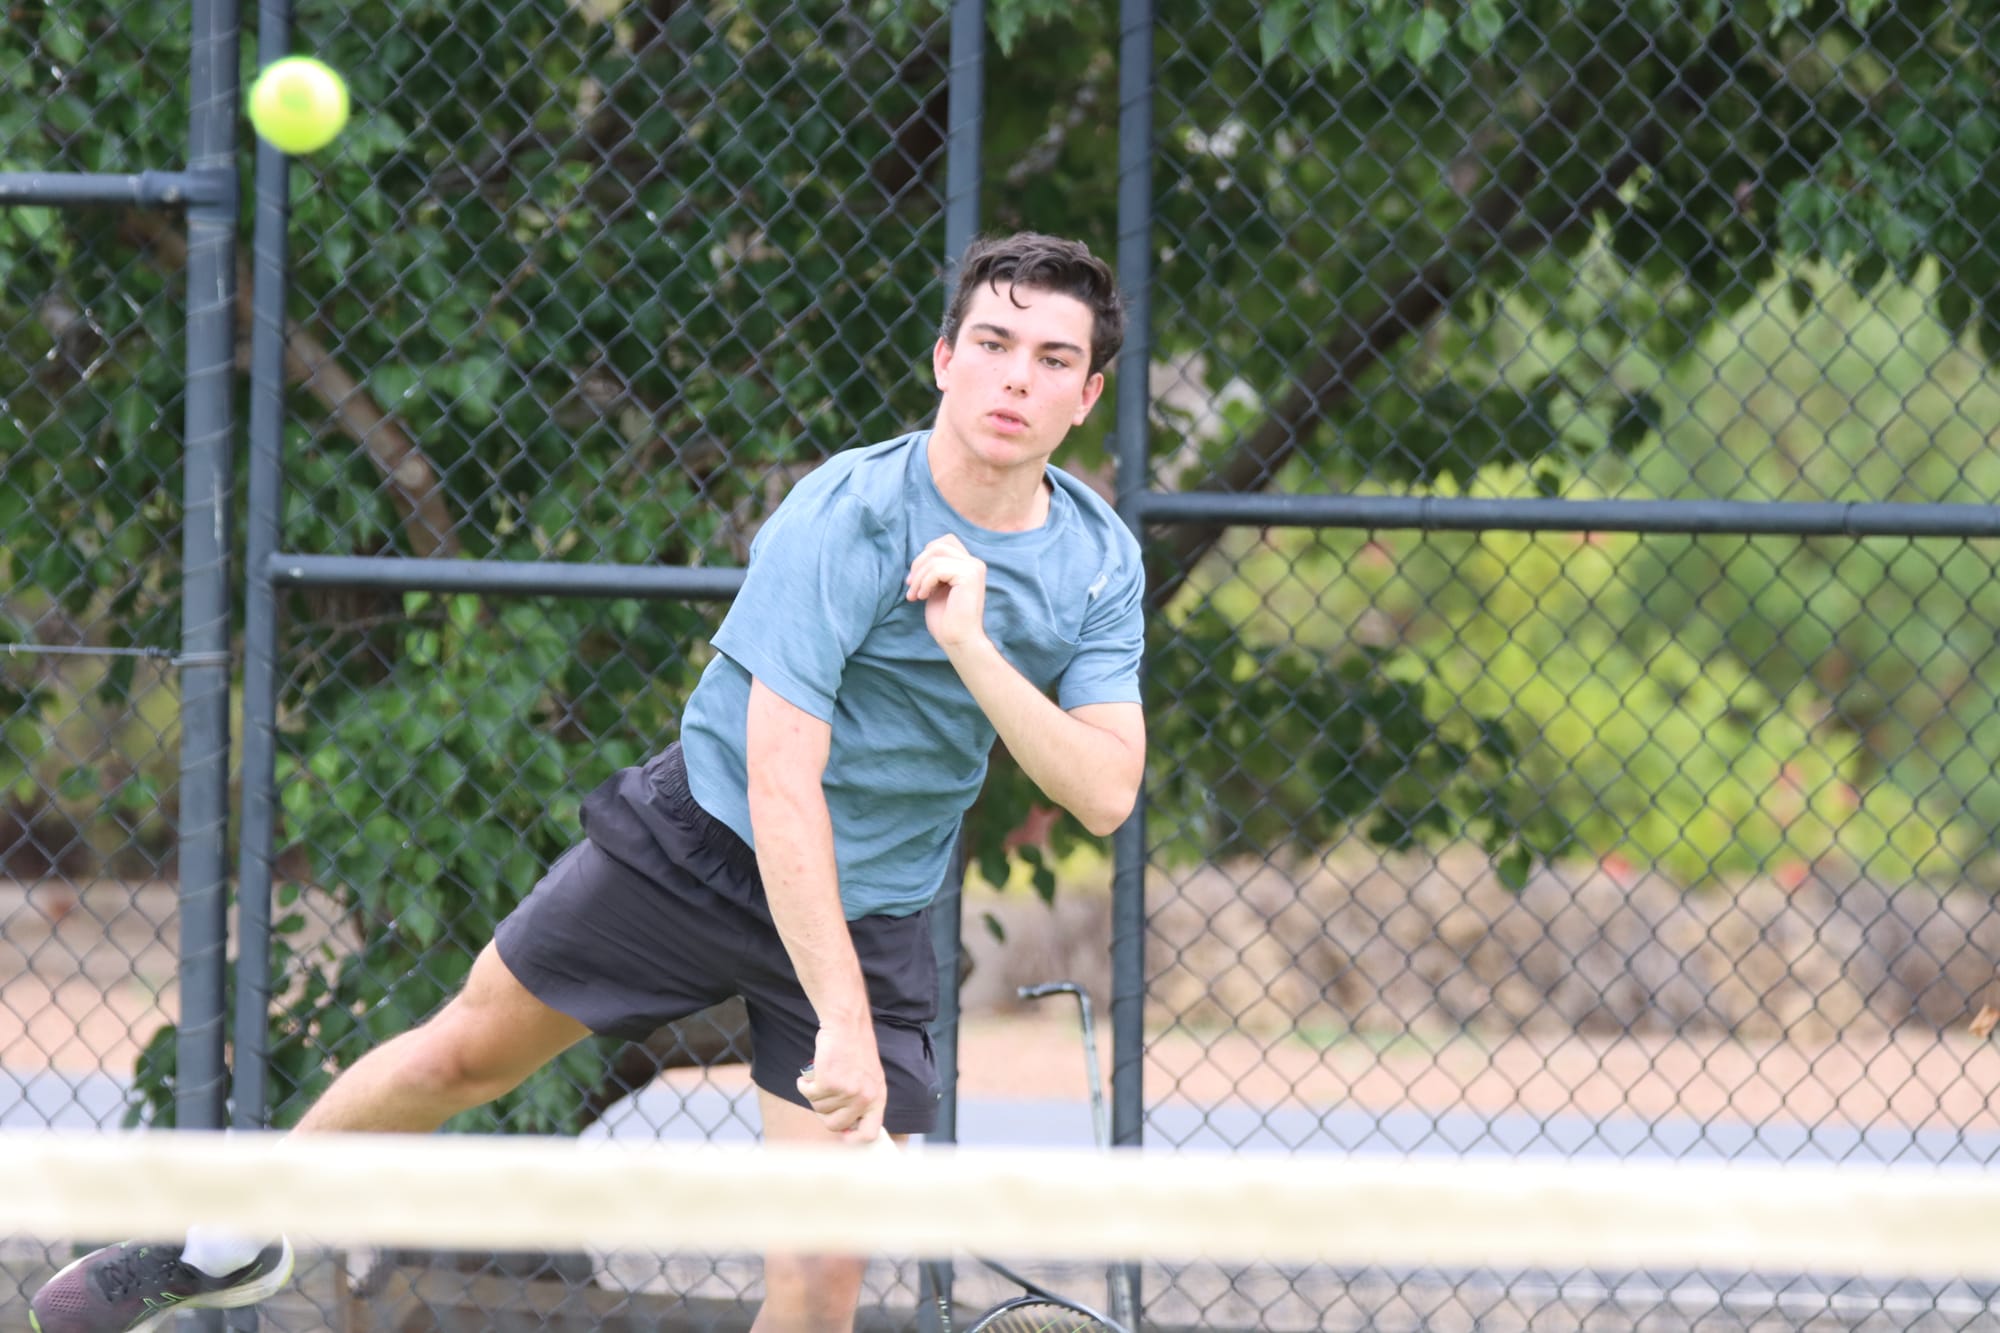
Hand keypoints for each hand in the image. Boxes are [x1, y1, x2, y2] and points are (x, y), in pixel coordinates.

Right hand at [795, 1024, 887, 1140]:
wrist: (847, 1024)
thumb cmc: (854, 1049)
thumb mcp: (869, 1078)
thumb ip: (862, 1101)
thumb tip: (847, 1130)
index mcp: (877, 1098)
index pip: (869, 1133)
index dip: (853, 1139)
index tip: (841, 1134)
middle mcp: (864, 1097)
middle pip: (836, 1125)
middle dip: (824, 1114)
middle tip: (823, 1097)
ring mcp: (847, 1091)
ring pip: (819, 1109)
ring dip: (814, 1094)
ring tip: (820, 1077)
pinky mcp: (829, 1082)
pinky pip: (808, 1094)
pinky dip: (804, 1085)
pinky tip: (808, 1075)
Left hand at [906, 534, 988, 652]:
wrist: (958, 640)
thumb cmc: (946, 619)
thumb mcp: (937, 587)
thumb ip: (935, 570)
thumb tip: (920, 557)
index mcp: (969, 565)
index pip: (944, 542)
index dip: (925, 556)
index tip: (915, 579)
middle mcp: (975, 563)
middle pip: (938, 545)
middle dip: (918, 564)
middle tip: (910, 586)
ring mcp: (974, 568)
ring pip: (936, 555)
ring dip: (919, 575)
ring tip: (915, 595)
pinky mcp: (969, 576)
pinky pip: (937, 569)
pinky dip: (924, 583)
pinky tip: (923, 598)